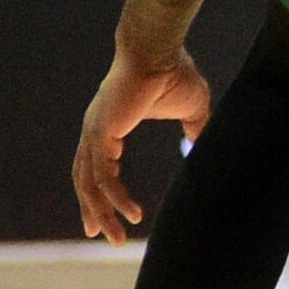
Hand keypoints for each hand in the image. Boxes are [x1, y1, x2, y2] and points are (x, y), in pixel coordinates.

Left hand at [74, 46, 212, 244]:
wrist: (159, 51)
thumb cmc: (174, 73)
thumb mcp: (191, 107)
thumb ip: (194, 129)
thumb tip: (203, 146)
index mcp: (108, 124)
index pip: (95, 166)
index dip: (97, 192)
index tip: (101, 216)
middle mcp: (95, 131)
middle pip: (85, 180)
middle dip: (93, 210)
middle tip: (101, 235)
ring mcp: (94, 132)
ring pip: (90, 184)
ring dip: (102, 212)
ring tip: (116, 237)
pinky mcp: (101, 134)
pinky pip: (103, 175)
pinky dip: (115, 197)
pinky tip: (132, 214)